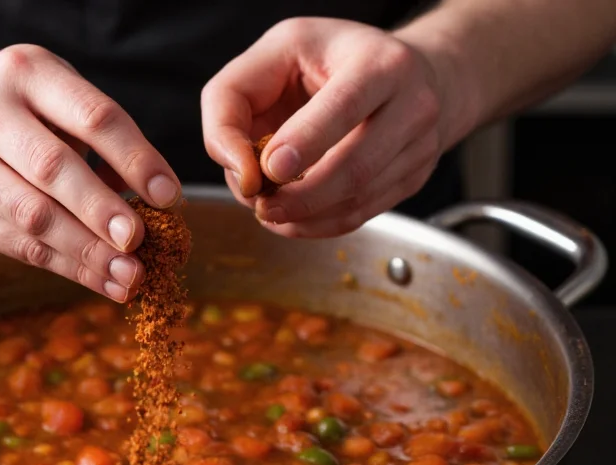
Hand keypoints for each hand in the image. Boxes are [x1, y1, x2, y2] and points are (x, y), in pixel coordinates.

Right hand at [0, 45, 181, 301]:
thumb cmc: (13, 111)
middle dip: (102, 210)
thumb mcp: (52, 97)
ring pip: (33, 217)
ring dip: (87, 252)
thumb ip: (97, 139)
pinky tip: (102, 281)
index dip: (135, 158)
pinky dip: (66, 267)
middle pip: (53, 169)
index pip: (91, 116)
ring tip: (130, 276)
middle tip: (141, 241)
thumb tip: (154, 200)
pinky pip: (18, 246)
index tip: (168, 195)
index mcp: (26, 73)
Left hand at [202, 18, 448, 237]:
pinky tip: (291, 218)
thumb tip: (239, 171)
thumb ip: (231, 101)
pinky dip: (318, 225)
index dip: (306, 142)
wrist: (405, 74)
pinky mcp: (413, 179)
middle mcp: (412, 104)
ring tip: (269, 210)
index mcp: (379, 62)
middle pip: (356, 167)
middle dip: (300, 196)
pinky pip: (361, 215)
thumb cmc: (331, 59)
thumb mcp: (272, 52)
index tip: (270, 168)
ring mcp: (420, 146)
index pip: (344, 108)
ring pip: (358, 199)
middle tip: (261, 206)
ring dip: (304, 215)